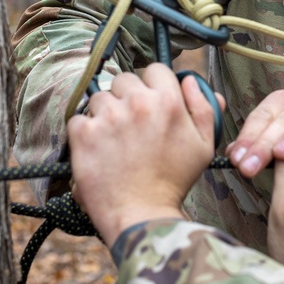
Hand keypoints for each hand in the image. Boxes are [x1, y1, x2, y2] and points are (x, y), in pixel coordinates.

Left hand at [68, 63, 221, 243]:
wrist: (142, 214)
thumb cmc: (174, 181)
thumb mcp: (204, 144)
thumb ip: (203, 106)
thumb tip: (190, 80)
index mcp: (168, 101)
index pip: (155, 69)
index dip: (152, 84)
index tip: (149, 102)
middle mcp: (137, 103)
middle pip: (124, 80)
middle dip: (126, 97)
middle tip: (131, 125)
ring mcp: (108, 117)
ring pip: (100, 97)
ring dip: (104, 113)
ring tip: (114, 140)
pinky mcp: (84, 133)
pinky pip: (79, 118)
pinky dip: (85, 132)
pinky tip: (98, 149)